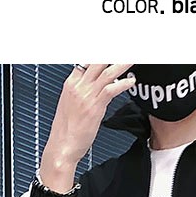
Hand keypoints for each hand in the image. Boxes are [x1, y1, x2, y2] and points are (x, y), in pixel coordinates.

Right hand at [39, 63, 136, 189]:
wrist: (62, 146)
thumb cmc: (67, 130)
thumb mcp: (70, 104)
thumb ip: (81, 92)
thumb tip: (95, 86)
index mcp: (71, 84)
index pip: (86, 61)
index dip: (99, 56)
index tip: (111, 53)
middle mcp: (78, 86)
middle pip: (96, 60)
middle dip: (111, 54)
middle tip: (126, 50)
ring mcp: (86, 95)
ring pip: (107, 72)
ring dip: (122, 64)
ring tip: (133, 59)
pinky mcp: (95, 106)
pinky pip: (112, 89)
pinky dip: (124, 83)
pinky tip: (132, 81)